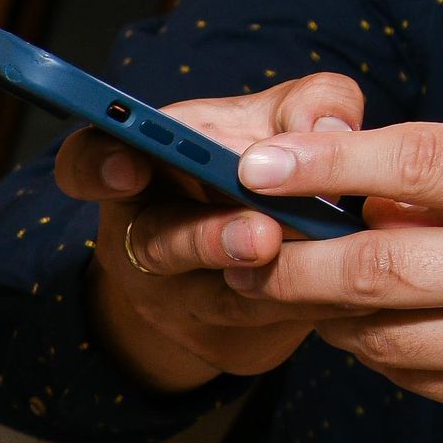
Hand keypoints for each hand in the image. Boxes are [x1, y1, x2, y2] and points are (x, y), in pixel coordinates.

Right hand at [65, 70, 374, 393]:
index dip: (96, 168)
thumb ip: (306, 103)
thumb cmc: (262, 168)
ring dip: (264, 285)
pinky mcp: (224, 339)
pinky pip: (266, 327)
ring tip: (317, 269)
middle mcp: (147, 237)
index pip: (88, 163)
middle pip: (158, 242)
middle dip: (209, 238)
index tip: (127, 169)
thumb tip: (328, 127)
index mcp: (144, 168)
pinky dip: (313, 304)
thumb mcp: (280, 120)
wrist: (270, 253)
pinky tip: (354, 288)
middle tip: (260, 235)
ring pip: (215, 297)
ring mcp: (179, 298)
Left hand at [231, 116, 442, 439]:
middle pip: (373, 269)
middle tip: (242, 246)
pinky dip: (376, 350)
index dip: (324, 165)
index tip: (257, 166)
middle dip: (288, 261)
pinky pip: (415, 378)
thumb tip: (381, 189)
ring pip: (381, 337)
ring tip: (294, 284)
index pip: (415, 165)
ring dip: (323, 313)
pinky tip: (363, 325)